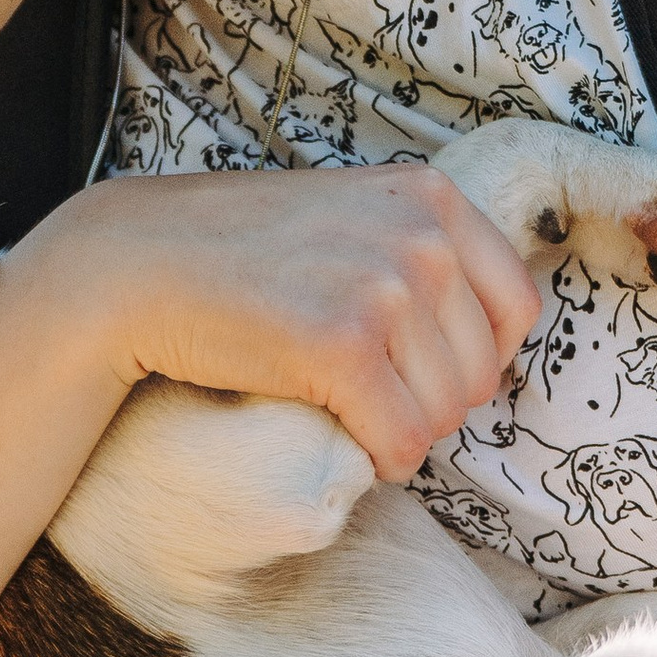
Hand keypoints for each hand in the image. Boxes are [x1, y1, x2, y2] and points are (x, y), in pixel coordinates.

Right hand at [18, 161, 545, 479]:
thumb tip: (489, 342)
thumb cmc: (239, 251)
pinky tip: (338, 433)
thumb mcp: (350, 216)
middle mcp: (421, 235)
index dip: (473, 357)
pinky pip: (400, 443)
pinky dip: (376, 459)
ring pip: (443, 417)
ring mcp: (384, 288)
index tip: (419, 368)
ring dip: (398, 432)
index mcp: (431, 196)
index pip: (517, 308)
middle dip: (429, 403)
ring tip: (342, 405)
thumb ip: (416, 249)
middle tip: (364, 393)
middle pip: (481, 374)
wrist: (138, 265)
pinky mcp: (342, 346)